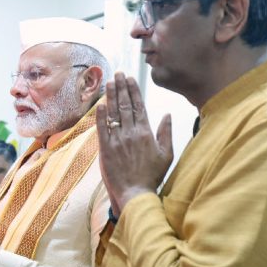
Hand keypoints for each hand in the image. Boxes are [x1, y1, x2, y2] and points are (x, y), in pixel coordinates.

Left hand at [97, 73, 173, 215]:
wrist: (136, 193)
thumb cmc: (152, 175)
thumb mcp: (166, 154)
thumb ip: (166, 133)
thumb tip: (167, 115)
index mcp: (147, 133)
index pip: (140, 106)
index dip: (134, 90)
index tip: (130, 78)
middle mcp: (131, 133)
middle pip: (126, 105)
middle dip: (122, 88)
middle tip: (118, 73)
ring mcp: (118, 140)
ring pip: (114, 114)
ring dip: (111, 96)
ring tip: (109, 82)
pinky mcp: (105, 149)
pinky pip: (102, 129)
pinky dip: (101, 115)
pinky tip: (99, 103)